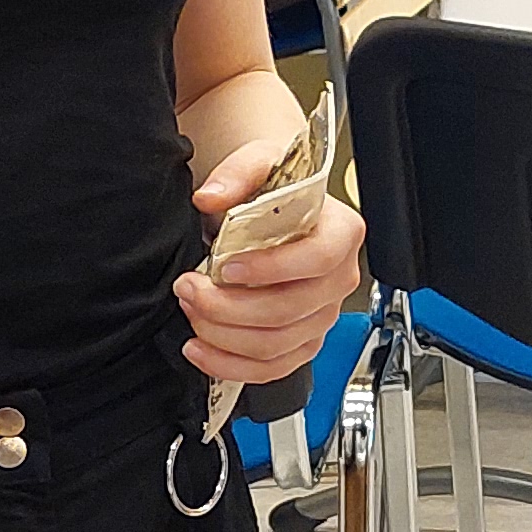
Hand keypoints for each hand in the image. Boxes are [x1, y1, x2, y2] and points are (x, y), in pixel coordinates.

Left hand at [177, 138, 367, 389]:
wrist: (276, 205)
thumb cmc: (277, 187)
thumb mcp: (261, 162)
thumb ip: (238, 173)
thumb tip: (212, 196)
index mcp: (341, 233)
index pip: (317, 260)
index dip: (270, 269)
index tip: (226, 267)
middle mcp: (338, 279)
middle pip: (288, 311)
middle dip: (227, 306)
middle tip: (190, 287)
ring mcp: (321, 315)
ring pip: (274, 345)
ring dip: (222, 334)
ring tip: (191, 309)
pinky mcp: (302, 341)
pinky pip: (271, 369)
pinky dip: (230, 365)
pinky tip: (201, 348)